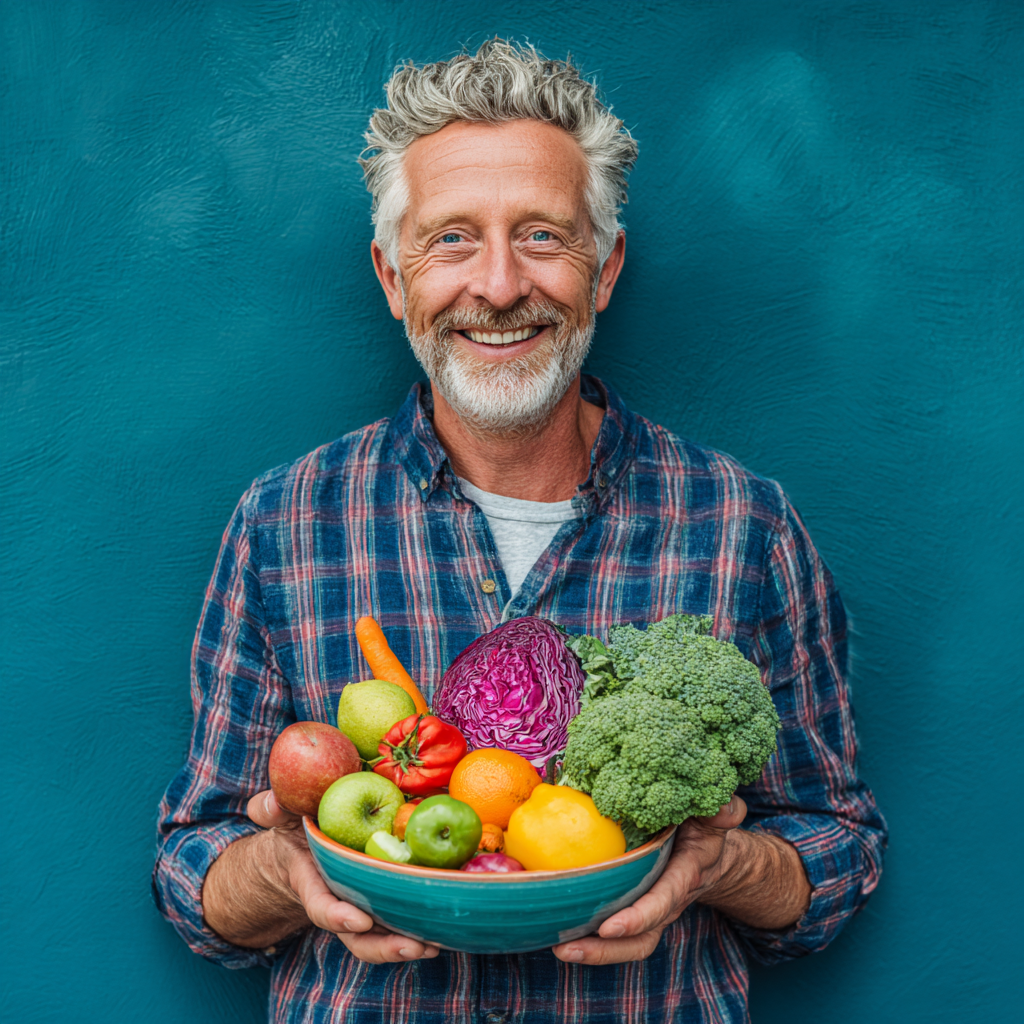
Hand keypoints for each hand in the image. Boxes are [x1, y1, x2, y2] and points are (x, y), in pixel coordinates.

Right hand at [243, 790, 440, 963]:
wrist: (304, 849)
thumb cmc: (296, 830)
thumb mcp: (283, 816)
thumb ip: (273, 809)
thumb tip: (272, 799)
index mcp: (312, 883)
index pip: (321, 906)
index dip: (337, 916)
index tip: (359, 920)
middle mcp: (339, 902)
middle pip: (358, 937)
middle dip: (384, 946)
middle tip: (412, 944)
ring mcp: (361, 906)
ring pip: (381, 938)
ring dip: (406, 945)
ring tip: (433, 944)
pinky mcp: (382, 901)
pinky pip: (398, 921)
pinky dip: (418, 928)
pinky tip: (444, 928)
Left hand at [551, 795, 747, 965]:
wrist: (710, 852)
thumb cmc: (705, 828)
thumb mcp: (715, 816)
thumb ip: (722, 812)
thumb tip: (724, 806)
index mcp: (686, 876)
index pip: (663, 899)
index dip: (639, 916)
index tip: (609, 926)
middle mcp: (667, 900)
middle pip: (641, 938)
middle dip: (606, 949)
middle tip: (567, 948)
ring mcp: (650, 909)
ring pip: (627, 943)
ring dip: (593, 951)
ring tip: (557, 948)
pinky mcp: (634, 906)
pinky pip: (614, 930)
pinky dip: (588, 934)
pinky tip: (556, 927)